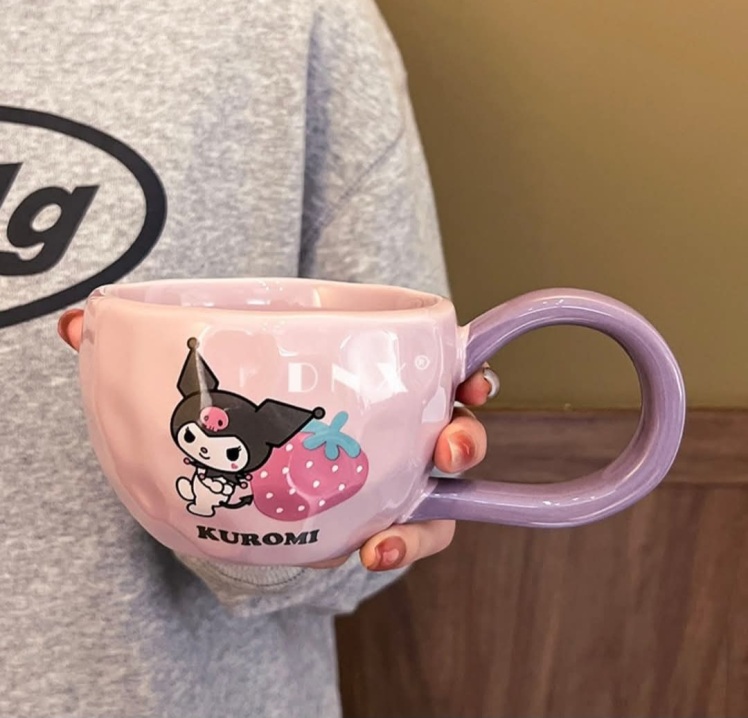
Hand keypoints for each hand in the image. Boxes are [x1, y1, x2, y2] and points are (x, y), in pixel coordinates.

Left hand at [58, 308, 496, 573]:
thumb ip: (142, 347)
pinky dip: (396, 548)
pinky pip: (400, 540)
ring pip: (437, 499)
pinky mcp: (367, 525)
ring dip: (432, 514)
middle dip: (464, 438)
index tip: (470, 376)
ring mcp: (383, 481)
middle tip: (450, 441)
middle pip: (451, 433)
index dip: (466, 373)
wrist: (231, 469)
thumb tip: (76, 323)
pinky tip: (369, 554)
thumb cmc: (237, 405)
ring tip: (397, 531)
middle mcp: (390, 428)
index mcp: (369, 378)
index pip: (434, 370)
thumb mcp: (205, 369)